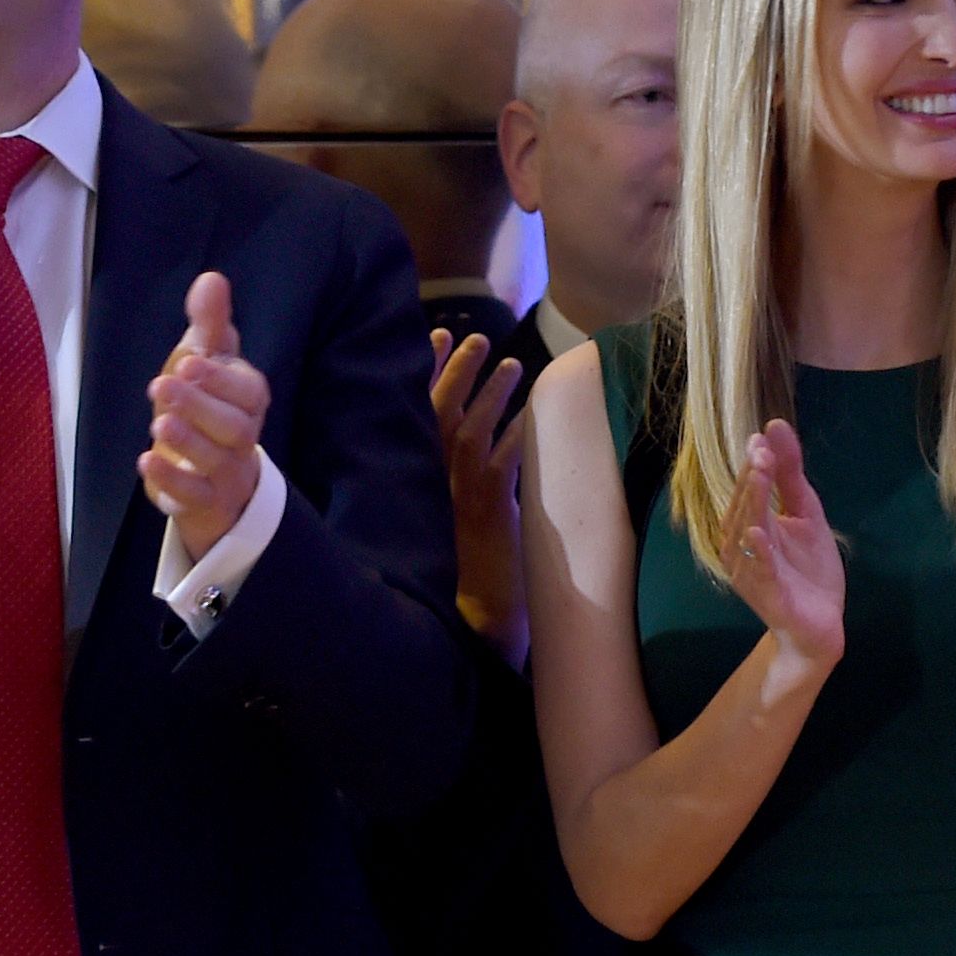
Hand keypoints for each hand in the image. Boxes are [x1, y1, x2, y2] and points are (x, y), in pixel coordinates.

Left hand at [143, 271, 271, 560]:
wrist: (216, 478)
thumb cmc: (209, 408)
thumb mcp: (206, 363)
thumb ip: (210, 325)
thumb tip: (212, 278)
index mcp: (247, 402)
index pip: (249, 392)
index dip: (222, 379)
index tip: (190, 361)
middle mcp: (242, 437)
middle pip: (235, 427)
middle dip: (201, 406)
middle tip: (164, 384)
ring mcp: (225, 472)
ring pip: (217, 460)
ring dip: (189, 441)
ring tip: (159, 422)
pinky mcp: (203, 500)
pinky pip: (195, 496)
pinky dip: (173, 481)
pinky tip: (146, 462)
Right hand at [429, 326, 527, 661]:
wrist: (475, 619)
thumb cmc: (470, 569)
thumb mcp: (458, 512)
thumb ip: (463, 474)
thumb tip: (485, 436)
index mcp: (421, 477)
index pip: (419, 413)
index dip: (429, 373)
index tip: (439, 335)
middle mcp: (434, 481)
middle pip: (440, 412)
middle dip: (457, 370)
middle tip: (475, 336)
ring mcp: (460, 495)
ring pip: (473, 431)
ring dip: (492, 394)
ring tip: (513, 363)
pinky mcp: (490, 513)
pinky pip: (507, 464)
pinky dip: (521, 436)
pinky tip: (536, 414)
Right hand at [724, 419, 846, 671]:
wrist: (820, 624)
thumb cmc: (808, 570)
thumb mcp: (805, 513)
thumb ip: (790, 474)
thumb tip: (775, 426)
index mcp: (748, 524)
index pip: (748, 489)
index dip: (755, 464)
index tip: (763, 439)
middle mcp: (740, 546)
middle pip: (744, 507)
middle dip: (753, 479)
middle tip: (763, 452)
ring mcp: (750, 572)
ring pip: (747, 534)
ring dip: (752, 505)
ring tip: (760, 477)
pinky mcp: (766, 595)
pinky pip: (759, 571)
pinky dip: (758, 552)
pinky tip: (759, 531)